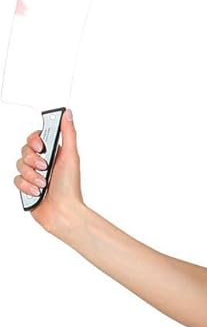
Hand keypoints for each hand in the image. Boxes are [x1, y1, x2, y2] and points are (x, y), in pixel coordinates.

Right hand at [13, 109, 84, 234]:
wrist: (63, 213)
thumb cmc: (70, 188)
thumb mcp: (71, 156)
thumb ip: (68, 133)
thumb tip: (67, 113)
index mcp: (53, 154)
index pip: (35, 138)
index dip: (34, 140)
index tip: (41, 146)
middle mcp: (42, 163)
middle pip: (24, 150)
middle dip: (33, 160)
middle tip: (45, 168)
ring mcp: (33, 176)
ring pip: (19, 165)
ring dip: (32, 176)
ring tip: (44, 184)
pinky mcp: (26, 187)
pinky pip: (17, 180)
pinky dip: (27, 186)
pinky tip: (37, 192)